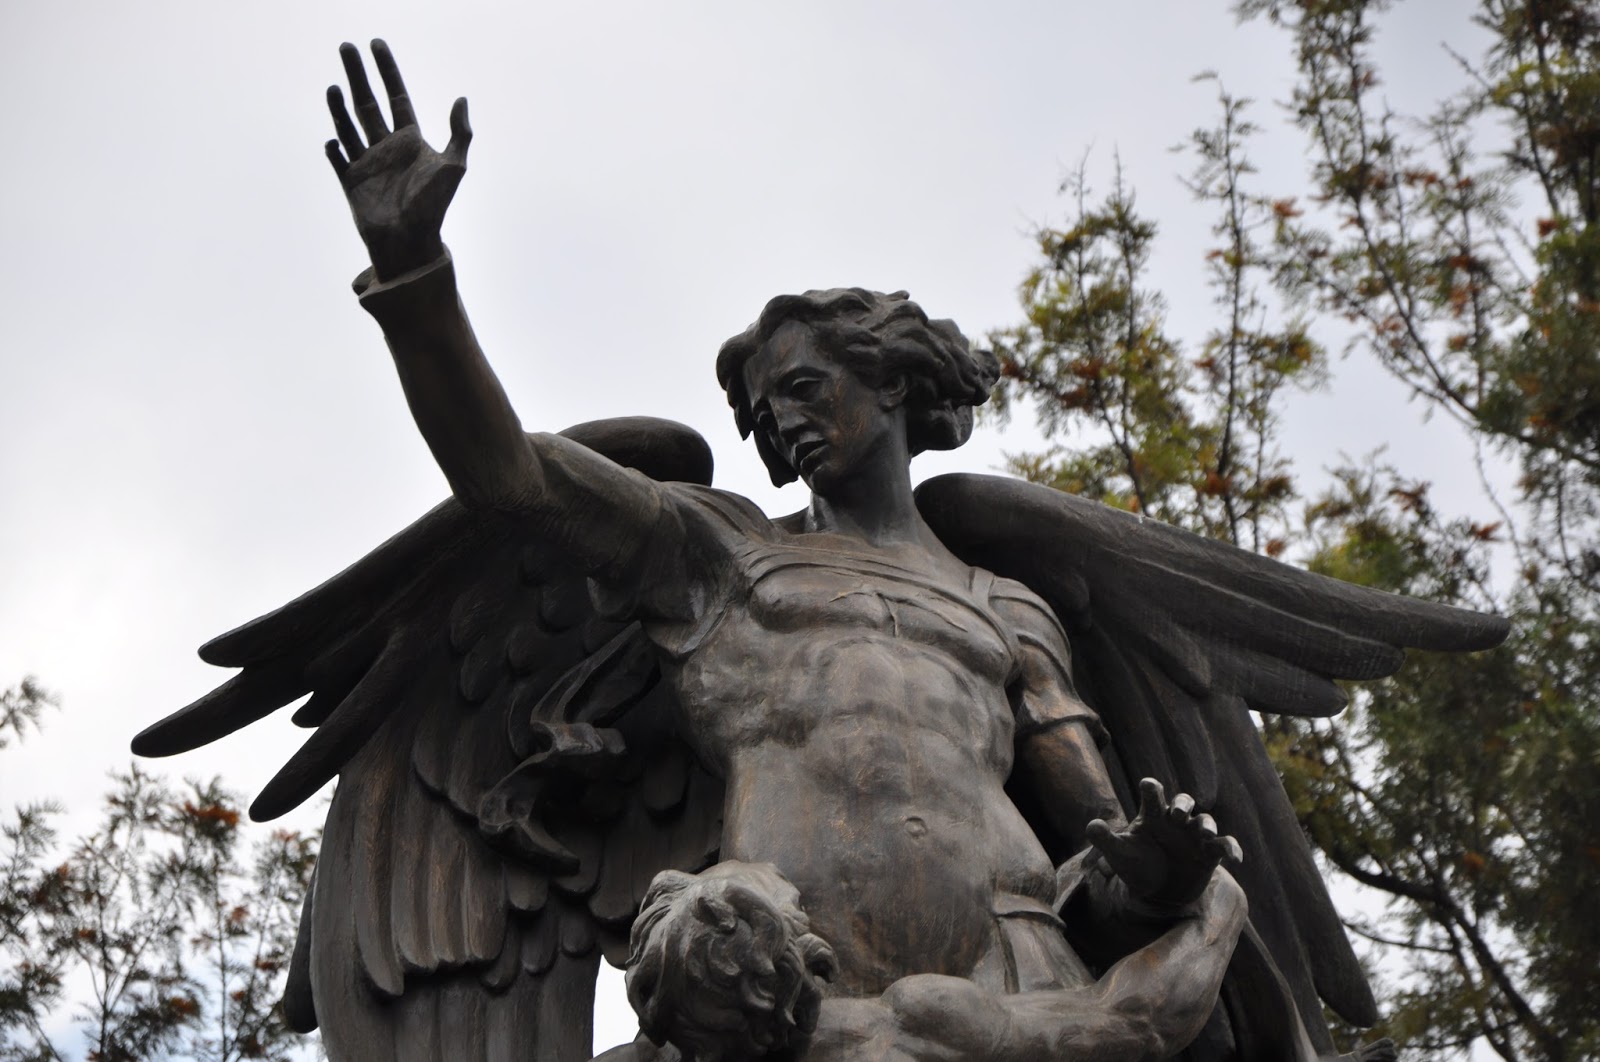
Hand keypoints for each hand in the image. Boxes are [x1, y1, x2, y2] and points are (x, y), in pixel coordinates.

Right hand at [324, 40, 471, 279]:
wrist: (411, 241)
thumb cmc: (434, 206)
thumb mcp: (454, 166)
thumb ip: (458, 133)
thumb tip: (461, 99)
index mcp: (409, 139)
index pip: (396, 95)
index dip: (387, 69)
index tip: (376, 44)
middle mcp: (386, 147)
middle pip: (367, 102)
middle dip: (357, 74)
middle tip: (346, 46)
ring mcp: (367, 163)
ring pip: (348, 125)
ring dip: (339, 105)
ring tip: (334, 85)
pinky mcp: (350, 182)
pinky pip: (338, 158)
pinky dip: (333, 147)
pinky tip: (332, 138)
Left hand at [1085, 778, 1242, 908]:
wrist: (1156, 893)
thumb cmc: (1136, 866)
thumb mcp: (1119, 854)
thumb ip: (1105, 839)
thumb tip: (1091, 825)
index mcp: (1152, 815)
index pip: (1152, 794)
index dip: (1151, 789)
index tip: (1148, 786)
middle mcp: (1176, 821)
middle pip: (1184, 801)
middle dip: (1183, 804)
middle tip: (1178, 814)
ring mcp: (1194, 836)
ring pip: (1206, 821)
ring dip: (1207, 825)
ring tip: (1206, 833)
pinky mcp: (1210, 853)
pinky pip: (1225, 845)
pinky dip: (1231, 848)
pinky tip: (1235, 858)